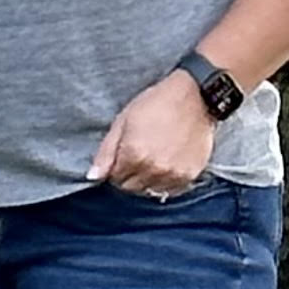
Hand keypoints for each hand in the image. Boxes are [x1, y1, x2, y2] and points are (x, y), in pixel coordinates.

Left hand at [89, 74, 218, 199]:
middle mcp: (153, 169)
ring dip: (147, 179)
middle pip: (130, 188)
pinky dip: (165, 182)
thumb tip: (93, 177)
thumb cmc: (156, 104)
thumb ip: (106, 152)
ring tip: (153, 158)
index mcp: (133, 155)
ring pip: (149, 191)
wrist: (195, 97)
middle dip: (128, 176)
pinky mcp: (189, 175)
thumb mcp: (123, 121)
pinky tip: (167, 162)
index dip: (115, 167)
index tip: (122, 156)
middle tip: (136, 156)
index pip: (114, 178)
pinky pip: (170, 190)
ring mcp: (172, 174)